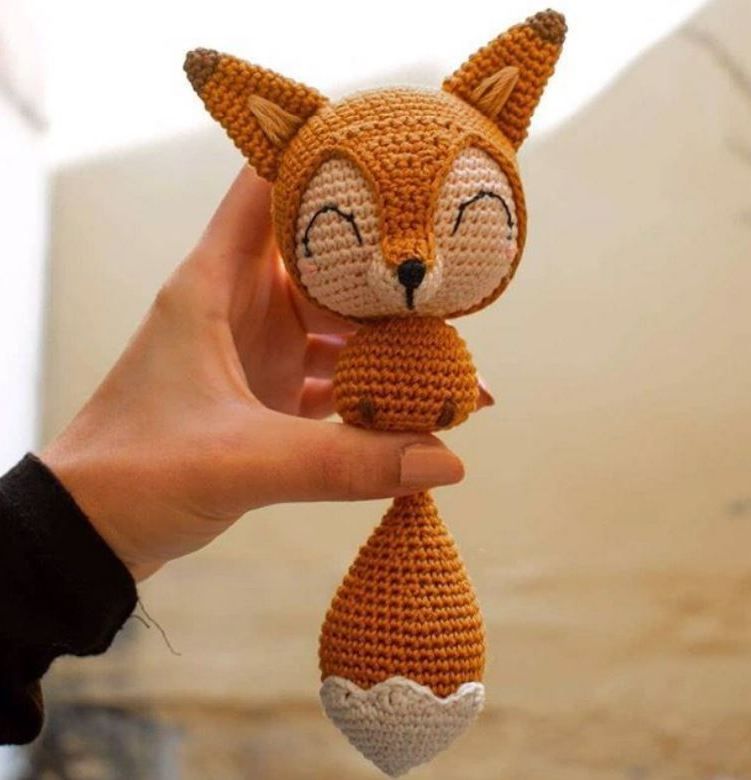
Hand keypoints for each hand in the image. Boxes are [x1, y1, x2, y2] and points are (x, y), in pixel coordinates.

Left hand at [41, 167, 464, 581]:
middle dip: (389, 276)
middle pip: (327, 265)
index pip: (267, 188)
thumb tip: (446, 461)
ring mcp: (258, 352)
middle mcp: (241, 306)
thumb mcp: (240, 459)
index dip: (324, 161)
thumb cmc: (136, 471)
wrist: (93, 529)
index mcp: (216, 284)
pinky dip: (372, 395)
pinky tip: (415, 411)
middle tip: (457, 288)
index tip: (395, 162)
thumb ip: (343, 462)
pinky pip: (334, 381)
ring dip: (390, 347)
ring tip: (455, 366)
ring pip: (337, 329)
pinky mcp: (268, 397)